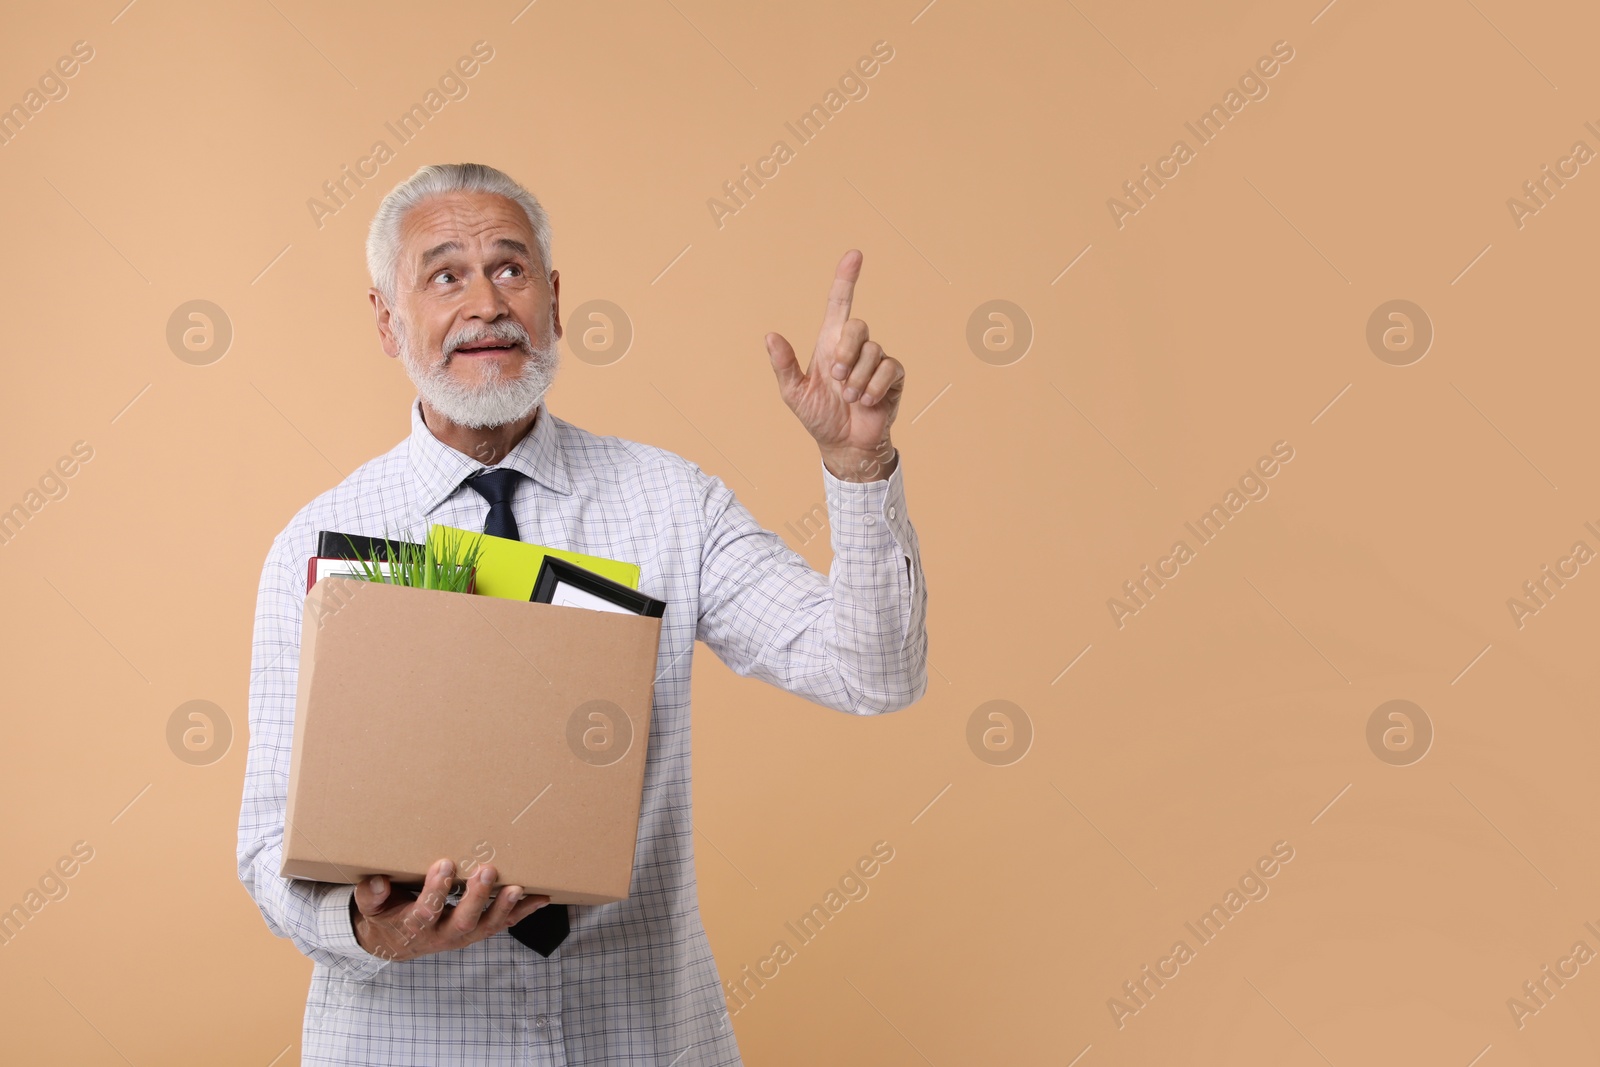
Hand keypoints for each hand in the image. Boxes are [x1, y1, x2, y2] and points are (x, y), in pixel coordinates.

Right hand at [349, 858, 550, 962]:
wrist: (396, 943)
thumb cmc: (387, 915)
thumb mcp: (371, 906)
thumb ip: (371, 895)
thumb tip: (377, 882)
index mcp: (413, 927)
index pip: (425, 912)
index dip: (436, 890)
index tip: (445, 863)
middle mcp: (442, 935)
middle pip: (463, 922)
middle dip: (477, 897)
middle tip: (486, 870)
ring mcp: (464, 935)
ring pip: (487, 926)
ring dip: (504, 907)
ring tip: (518, 888)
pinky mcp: (478, 931)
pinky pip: (503, 923)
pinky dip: (522, 912)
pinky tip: (540, 898)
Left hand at [765, 250, 903, 481]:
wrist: (844, 445)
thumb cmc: (819, 417)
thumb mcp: (794, 393)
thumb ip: (784, 365)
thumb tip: (769, 335)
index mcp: (830, 344)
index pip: (839, 304)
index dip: (846, 279)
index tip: (854, 255)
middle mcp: (855, 348)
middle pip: (858, 326)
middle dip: (846, 352)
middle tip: (835, 379)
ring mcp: (876, 362)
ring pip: (873, 351)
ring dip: (857, 379)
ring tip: (849, 398)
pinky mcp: (893, 378)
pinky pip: (889, 369)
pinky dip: (874, 387)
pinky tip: (866, 401)